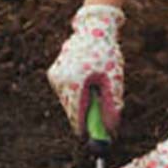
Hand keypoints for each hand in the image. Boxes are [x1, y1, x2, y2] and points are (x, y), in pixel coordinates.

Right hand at [47, 4, 124, 135]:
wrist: (93, 29)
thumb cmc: (107, 54)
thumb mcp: (113, 81)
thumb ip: (111, 107)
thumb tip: (111, 131)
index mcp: (74, 83)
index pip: (77, 118)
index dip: (87, 131)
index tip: (98, 138)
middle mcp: (60, 82)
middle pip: (71, 113)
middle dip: (85, 119)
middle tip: (100, 121)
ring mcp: (55, 77)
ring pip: (68, 104)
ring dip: (81, 105)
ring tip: (95, 89)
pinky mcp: (53, 74)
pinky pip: (65, 93)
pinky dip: (76, 94)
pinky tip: (87, 81)